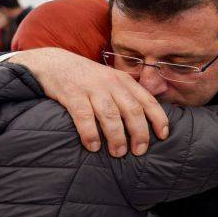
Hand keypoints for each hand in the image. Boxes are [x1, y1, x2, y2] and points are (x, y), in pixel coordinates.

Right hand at [8, 48, 168, 156]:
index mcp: (123, 81)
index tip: (162, 136)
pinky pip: (84, 117)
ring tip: (118, 153)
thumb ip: (127, 96)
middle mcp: (111, 84)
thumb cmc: (87, 78)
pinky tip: (93, 146)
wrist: (55, 63)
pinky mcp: (72, 95)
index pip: (147, 100)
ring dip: (117, 137)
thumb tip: (145, 122)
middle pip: (132, 110)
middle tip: (139, 151)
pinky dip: (90, 133)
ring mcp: (92, 88)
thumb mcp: (111, 80)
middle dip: (139, 133)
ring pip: (110, 115)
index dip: (158, 118)